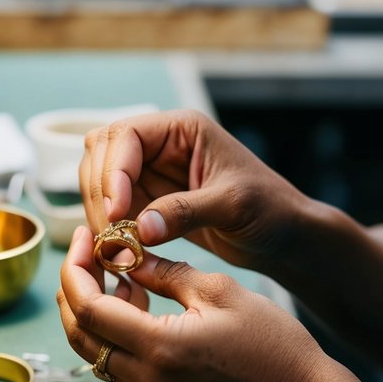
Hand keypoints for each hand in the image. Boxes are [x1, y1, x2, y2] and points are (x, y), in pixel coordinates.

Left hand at [57, 226, 327, 381]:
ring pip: (96, 355)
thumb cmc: (273, 344)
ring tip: (120, 277)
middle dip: (74, 291)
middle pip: (80, 336)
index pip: (88, 308)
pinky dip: (116, 337)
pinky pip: (120, 370)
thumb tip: (126, 257)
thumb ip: (166, 273)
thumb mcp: (220, 292)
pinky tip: (139, 308)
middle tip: (87, 255)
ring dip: (95, 315)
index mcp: (160, 348)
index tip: (82, 239)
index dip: (75, 270)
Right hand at [80, 109, 309, 273]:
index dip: (113, 171)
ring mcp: (151, 172)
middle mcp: (161, 145)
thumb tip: (138, 228)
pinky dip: (109, 227)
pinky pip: (113, 207)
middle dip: (100, 191)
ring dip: (99, 210)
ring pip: (100, 179)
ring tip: (115, 246)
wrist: (282, 237)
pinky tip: (120, 251)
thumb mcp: (233, 206)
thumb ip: (185, 212)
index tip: (117, 211)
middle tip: (110, 233)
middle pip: (102, 152)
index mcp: (182, 130)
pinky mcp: (149, 201)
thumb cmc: (270, 210)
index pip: (126, 134)